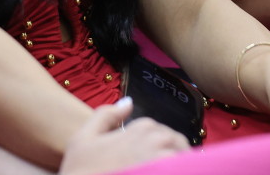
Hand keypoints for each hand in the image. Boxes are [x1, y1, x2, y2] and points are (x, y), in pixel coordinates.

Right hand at [58, 98, 188, 174]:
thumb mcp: (82, 138)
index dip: (156, 147)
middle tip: (153, 168)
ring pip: (187, 162)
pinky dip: (182, 172)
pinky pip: (188, 172)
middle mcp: (159, 142)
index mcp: (142, 128)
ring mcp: (168, 163)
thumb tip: (128, 102)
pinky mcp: (171, 174)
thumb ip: (106, 115)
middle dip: (172, 157)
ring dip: (178, 167)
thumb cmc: (81, 171)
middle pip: (180, 147)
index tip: (145, 160)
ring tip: (160, 171)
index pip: (164, 133)